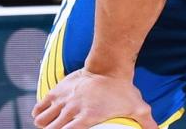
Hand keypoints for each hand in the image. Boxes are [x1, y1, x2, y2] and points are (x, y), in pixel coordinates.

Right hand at [32, 68, 157, 128]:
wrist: (110, 63)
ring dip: (46, 126)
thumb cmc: (123, 88)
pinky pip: (39, 108)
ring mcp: (62, 101)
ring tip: (53, 127)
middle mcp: (71, 111)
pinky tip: (46, 116)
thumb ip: (147, 122)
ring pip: (42, 122)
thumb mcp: (138, 107)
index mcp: (86, 119)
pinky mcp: (56, 91)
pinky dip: (39, 114)